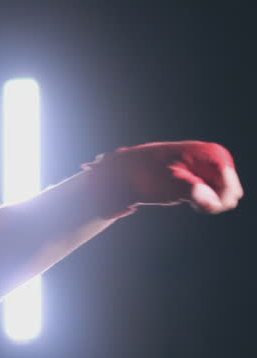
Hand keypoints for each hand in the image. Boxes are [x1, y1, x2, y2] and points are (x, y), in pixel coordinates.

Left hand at [81, 140, 243, 219]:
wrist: (127, 174)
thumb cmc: (147, 175)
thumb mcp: (170, 183)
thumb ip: (193, 192)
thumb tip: (213, 204)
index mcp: (212, 154)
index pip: (230, 185)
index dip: (215, 199)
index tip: (194, 201)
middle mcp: (216, 159)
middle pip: (230, 193)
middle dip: (211, 201)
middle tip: (186, 198)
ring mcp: (210, 169)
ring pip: (222, 198)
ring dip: (205, 202)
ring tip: (182, 196)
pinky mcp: (203, 179)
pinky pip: (213, 198)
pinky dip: (201, 202)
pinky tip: (185, 197)